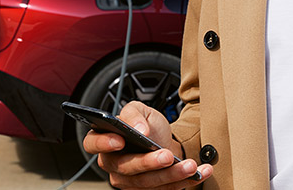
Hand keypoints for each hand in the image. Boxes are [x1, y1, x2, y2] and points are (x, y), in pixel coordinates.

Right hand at [82, 101, 212, 188]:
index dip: (103, 143)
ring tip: (190, 165)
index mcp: (105, 140)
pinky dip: (184, 181)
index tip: (120, 140)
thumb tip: (138, 129)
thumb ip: (134, 114)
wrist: (165, 140)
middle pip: (125, 168)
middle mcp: (113, 164)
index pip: (92, 144)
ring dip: (171, 175)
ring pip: (147, 183)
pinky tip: (200, 171)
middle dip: (148, 163)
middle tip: (167, 155)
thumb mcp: (141, 110)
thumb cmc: (148, 126)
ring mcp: (129, 181)